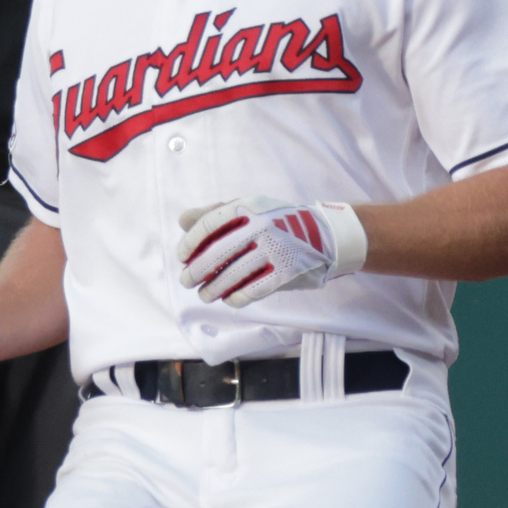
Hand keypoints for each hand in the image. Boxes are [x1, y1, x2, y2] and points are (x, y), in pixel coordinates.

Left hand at [178, 197, 367, 307]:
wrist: (324, 235)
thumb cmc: (277, 221)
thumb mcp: (249, 208)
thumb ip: (215, 212)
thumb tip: (183, 221)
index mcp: (249, 207)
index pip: (209, 224)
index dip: (190, 243)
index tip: (182, 257)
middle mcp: (261, 225)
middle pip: (218, 252)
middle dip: (197, 270)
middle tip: (186, 281)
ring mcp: (275, 249)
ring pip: (233, 274)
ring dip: (213, 288)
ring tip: (205, 295)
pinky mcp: (286, 270)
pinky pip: (254, 289)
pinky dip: (238, 297)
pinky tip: (229, 300)